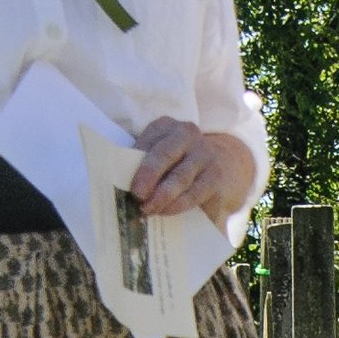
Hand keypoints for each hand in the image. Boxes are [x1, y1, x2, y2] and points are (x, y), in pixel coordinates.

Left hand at [132, 119, 254, 224]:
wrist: (220, 167)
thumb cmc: (178, 163)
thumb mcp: (161, 155)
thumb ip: (143, 162)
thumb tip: (117, 180)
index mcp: (166, 126)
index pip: (147, 140)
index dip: (133, 158)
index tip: (120, 177)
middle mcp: (186, 134)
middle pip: (164, 154)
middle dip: (148, 175)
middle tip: (137, 195)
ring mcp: (203, 154)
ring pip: (180, 176)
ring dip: (162, 195)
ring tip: (148, 209)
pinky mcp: (215, 176)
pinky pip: (194, 192)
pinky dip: (178, 204)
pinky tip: (166, 211)